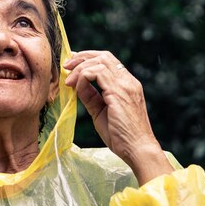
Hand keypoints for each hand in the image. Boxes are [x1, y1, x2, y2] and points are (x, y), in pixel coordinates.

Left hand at [63, 51, 171, 183]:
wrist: (138, 150)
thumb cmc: (122, 136)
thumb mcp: (101, 112)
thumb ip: (91, 97)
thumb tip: (77, 86)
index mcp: (127, 84)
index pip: (108, 61)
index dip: (89, 58)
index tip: (72, 64)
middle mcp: (128, 81)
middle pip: (104, 55)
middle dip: (82, 57)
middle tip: (66, 66)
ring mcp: (125, 85)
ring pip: (100, 61)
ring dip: (80, 67)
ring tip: (68, 80)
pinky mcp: (119, 92)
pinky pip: (96, 73)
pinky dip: (83, 77)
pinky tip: (76, 88)